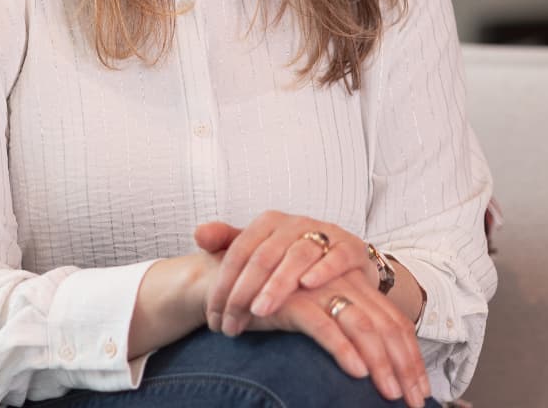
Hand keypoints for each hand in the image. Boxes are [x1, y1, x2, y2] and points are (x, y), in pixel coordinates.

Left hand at [195, 213, 377, 334]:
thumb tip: (197, 234)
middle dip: (244, 292)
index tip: (213, 317)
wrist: (344, 256)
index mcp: (267, 222)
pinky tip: (308, 285)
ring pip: (296, 256)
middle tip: (231, 324)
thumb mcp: (259, 246)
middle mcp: (293, 224)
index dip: (223, 284)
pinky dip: (323, 268)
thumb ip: (227, 240)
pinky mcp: (350, 246)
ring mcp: (323, 233)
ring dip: (278, 283)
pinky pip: (336, 255)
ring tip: (260, 310)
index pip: (238, 251)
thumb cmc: (292, 256)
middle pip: (263, 256)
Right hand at [244, 268, 430, 407]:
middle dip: (405, 367)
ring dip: (381, 363)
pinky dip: (343, 348)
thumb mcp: (316, 314)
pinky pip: (324, 325)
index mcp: (352, 285)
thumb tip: (374, 368)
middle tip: (415, 403)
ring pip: (362, 325)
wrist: (226, 283)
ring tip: (389, 394)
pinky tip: (357, 372)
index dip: (411, 356)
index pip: (393, 320)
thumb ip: (344, 330)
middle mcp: (340, 282)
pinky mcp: (292, 298)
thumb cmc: (275, 303)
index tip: (422, 391)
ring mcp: (317, 288)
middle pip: (386, 325)